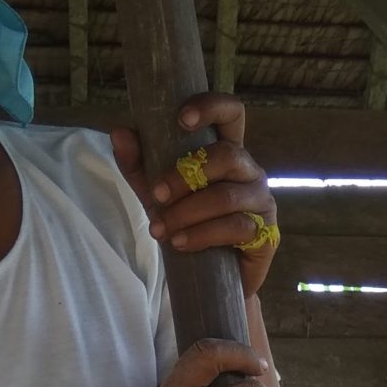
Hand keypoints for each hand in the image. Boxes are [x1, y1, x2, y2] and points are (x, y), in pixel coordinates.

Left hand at [111, 93, 279, 298]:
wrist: (209, 278)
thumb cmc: (187, 224)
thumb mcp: (157, 193)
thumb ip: (139, 164)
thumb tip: (120, 132)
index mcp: (227, 151)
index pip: (232, 113)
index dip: (211, 107)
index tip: (181, 119)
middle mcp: (250, 171)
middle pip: (227, 155)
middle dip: (184, 176)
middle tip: (156, 196)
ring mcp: (262, 201)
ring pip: (227, 196)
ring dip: (187, 213)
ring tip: (160, 230)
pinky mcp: (266, 234)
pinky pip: (236, 228)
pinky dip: (201, 235)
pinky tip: (180, 243)